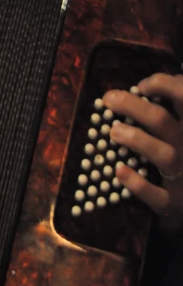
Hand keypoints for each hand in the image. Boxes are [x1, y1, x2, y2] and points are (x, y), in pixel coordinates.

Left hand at [103, 73, 182, 230]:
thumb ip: (175, 105)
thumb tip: (149, 83)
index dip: (162, 84)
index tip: (140, 86)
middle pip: (161, 121)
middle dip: (133, 107)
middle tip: (110, 100)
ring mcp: (182, 175)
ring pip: (162, 154)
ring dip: (135, 140)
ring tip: (113, 131)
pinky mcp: (174, 202)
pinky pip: (156, 195)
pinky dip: (137, 184)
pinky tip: (119, 171)